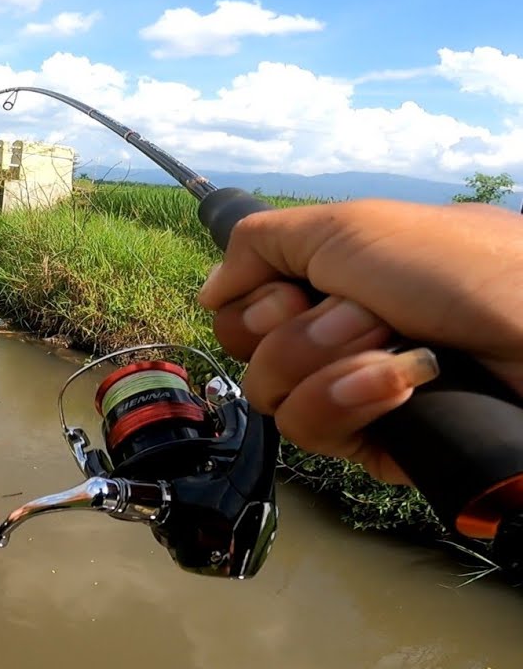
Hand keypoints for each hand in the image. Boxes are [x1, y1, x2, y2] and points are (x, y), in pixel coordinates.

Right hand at [198, 200, 522, 483]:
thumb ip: (259, 245)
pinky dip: (349, 400)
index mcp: (331, 281)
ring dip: (328, 364)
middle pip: (248, 351)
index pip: (243, 308)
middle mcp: (336, 335)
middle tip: (365, 314)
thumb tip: (210, 290)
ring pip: (272, 395)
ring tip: (392, 350)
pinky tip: (398, 387)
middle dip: (299, 331)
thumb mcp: (347, 225)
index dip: (257, 302)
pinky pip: (312, 431)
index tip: (297, 288)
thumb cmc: (459, 268)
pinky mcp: (373, 442)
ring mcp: (352, 390)